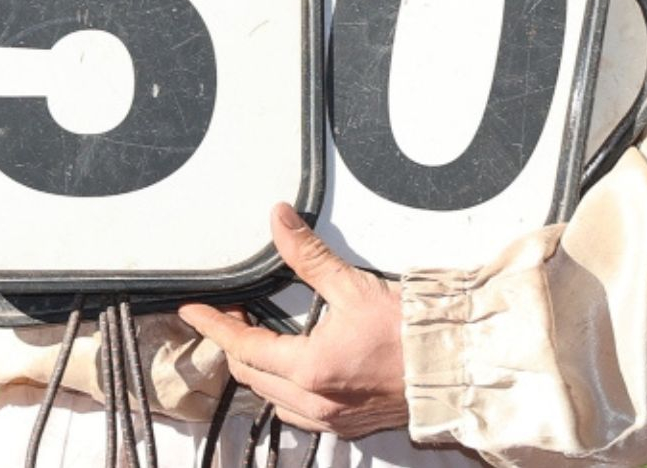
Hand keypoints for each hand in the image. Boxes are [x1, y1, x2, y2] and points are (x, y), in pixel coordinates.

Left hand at [179, 206, 407, 439]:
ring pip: (273, 399)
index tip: (194, 312)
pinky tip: (293, 372)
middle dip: (236, 344)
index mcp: (309, 368)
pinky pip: (299, 415)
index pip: (243, 345)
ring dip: (260, 371)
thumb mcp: (352, 285)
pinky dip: (285, 392)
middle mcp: (315, 401)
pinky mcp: (347, 424)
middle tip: (236, 314)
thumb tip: (281, 223)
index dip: (214, 325)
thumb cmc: (411, 333)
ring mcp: (331, 418)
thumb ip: (308, 255)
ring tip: (261, 341)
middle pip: (252, 376)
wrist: (452, 366)